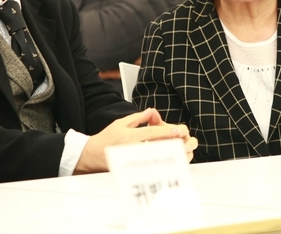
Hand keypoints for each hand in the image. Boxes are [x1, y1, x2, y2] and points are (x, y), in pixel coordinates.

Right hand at [74, 108, 197, 173]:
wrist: (93, 156)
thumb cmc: (107, 138)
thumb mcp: (121, 123)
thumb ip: (138, 118)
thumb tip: (153, 111)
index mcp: (130, 136)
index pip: (152, 134)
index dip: (167, 131)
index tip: (179, 130)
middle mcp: (133, 149)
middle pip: (158, 148)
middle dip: (174, 145)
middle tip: (187, 142)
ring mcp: (134, 160)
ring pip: (157, 159)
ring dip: (171, 155)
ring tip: (182, 151)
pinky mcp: (134, 169)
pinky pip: (151, 167)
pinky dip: (162, 164)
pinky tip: (171, 161)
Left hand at [148, 118, 198, 162]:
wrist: (151, 148)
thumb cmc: (156, 135)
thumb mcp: (155, 128)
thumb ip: (154, 120)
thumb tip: (152, 110)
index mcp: (179, 132)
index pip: (183, 130)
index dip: (181, 131)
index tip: (176, 132)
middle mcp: (184, 141)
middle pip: (193, 142)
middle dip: (190, 144)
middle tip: (184, 147)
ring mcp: (183, 152)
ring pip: (189, 154)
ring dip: (186, 155)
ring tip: (181, 157)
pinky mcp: (180, 162)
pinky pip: (184, 164)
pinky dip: (180, 164)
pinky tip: (174, 165)